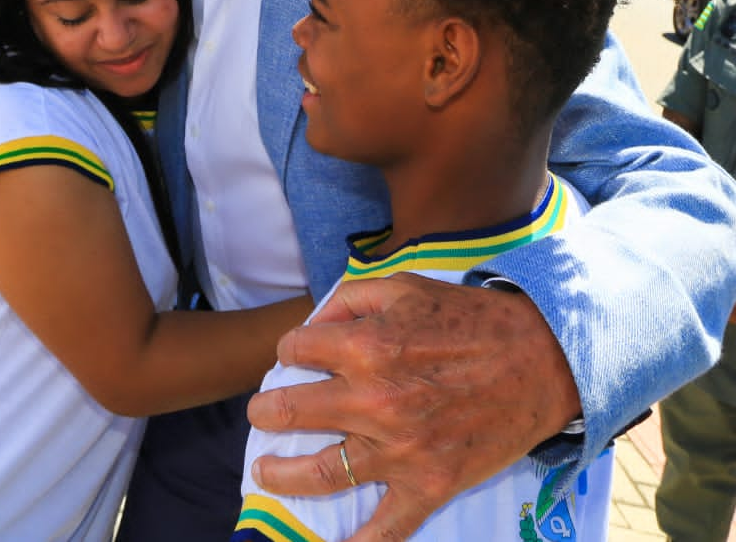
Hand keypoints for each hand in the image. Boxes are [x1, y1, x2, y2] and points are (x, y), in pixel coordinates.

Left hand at [246, 274, 579, 541]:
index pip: (294, 351)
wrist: (545, 359)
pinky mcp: (431, 481)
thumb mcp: (404, 286)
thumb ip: (349, 300)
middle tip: (260, 416)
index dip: (289, 352)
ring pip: (321, 472)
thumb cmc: (471, 319)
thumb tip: (313, 325)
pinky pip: (389, 524)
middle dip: (264, 413)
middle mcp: (374, 399)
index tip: (296, 359)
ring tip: (265, 474)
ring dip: (283, 476)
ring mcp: (401, 447)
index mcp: (365, 346)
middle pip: (289, 412)